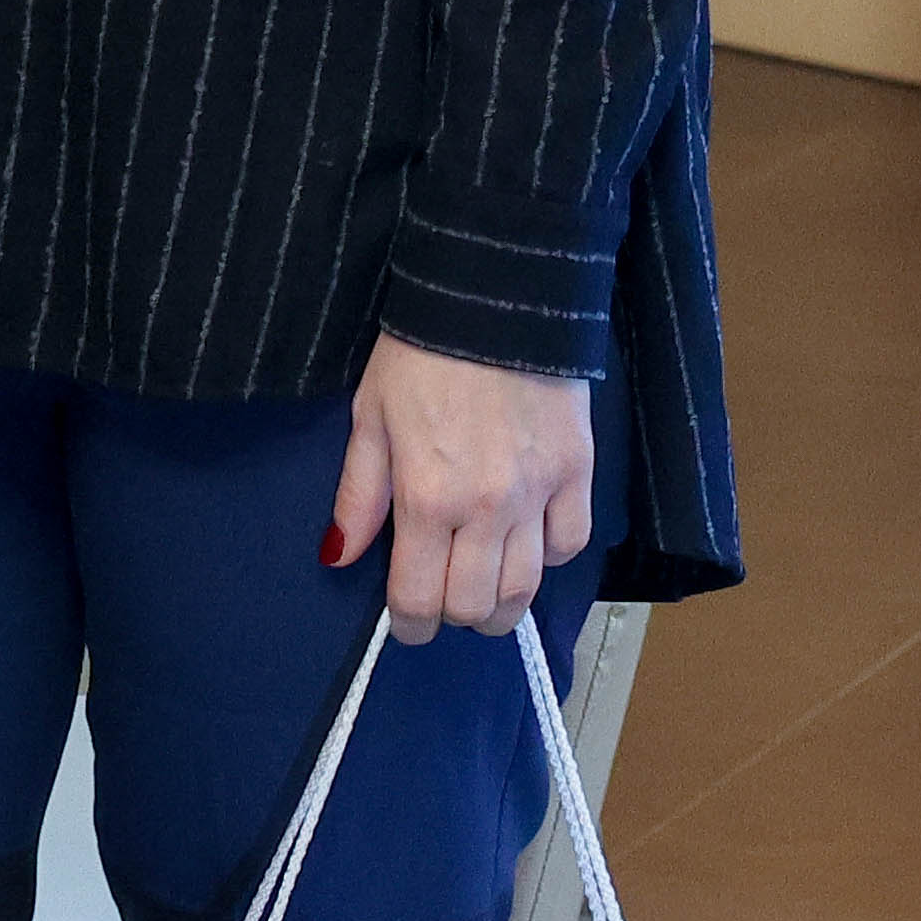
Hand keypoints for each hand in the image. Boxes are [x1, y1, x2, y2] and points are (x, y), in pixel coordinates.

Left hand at [325, 330, 597, 646]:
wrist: (495, 296)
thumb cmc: (419, 353)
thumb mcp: (370, 417)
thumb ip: (359, 495)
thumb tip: (340, 557)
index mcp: (425, 497)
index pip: (419, 599)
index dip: (410, 625)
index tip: (407, 622)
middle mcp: (486, 508)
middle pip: (476, 606)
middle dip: (454, 616)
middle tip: (443, 600)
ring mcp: (539, 492)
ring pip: (527, 588)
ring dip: (502, 603)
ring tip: (485, 590)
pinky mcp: (580, 471)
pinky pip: (571, 543)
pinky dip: (549, 555)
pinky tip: (528, 541)